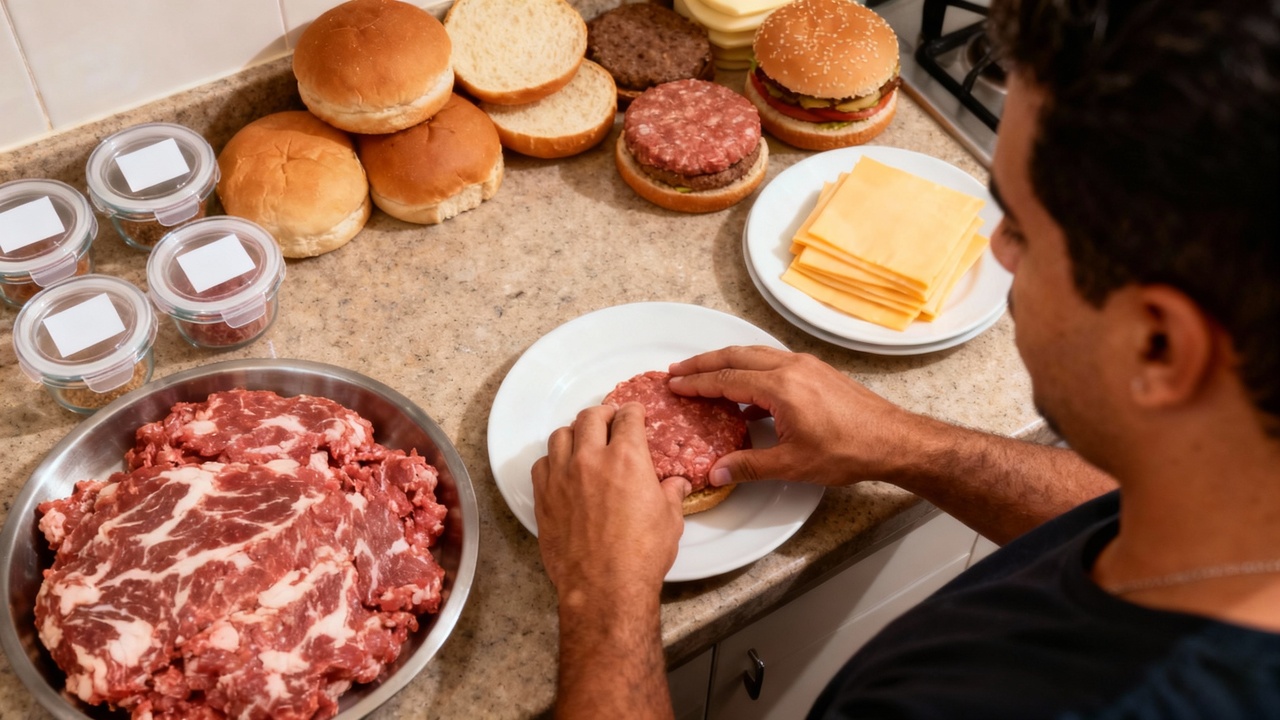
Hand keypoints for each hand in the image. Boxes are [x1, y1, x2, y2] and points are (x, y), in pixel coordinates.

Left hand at [532, 403, 689, 602]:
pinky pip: (542, 464)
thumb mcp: (669, 520)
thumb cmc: (640, 554)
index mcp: (627, 458)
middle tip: (609, 419)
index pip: (627, 418)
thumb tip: (677, 485)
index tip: (634, 413)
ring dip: (574, 433)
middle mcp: (591, 459)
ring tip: (582, 440)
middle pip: (591, 417)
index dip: (633, 411)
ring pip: (561, 435)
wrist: (604, 586)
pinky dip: (552, 460)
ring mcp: (563, 476)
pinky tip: (561, 468)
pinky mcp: (544, 497)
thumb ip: (671, 494)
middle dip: (603, 413)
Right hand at [668, 346, 935, 488]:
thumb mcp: (793, 464)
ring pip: (755, 354)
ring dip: (726, 361)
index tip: (673, 384)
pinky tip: (745, 387)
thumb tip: (715, 472)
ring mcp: (806, 365)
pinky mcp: (817, 371)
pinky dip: (749, 367)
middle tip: (677, 370)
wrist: (893, 440)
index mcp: (781, 387)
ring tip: (704, 372)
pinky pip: (772, 361)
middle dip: (703, 362)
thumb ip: (750, 466)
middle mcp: (791, 367)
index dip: (696, 382)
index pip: (726, 379)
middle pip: (736, 356)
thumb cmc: (848, 451)